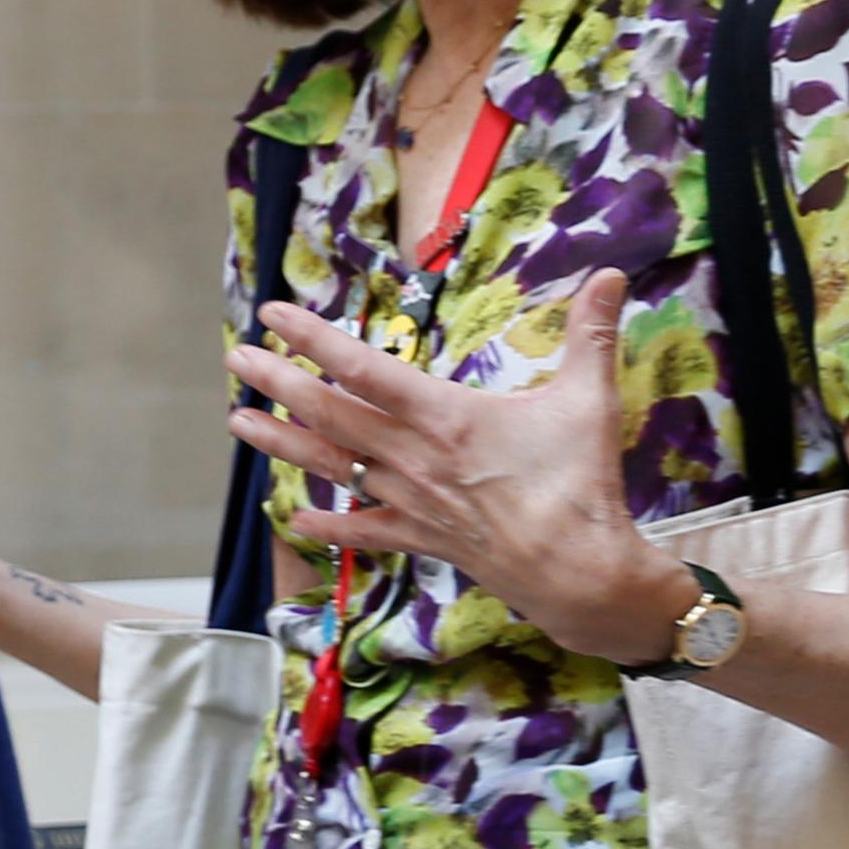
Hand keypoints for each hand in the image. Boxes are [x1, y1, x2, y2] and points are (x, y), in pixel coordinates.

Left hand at [225, 268, 691, 664]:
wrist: (584, 576)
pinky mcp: (423, 539)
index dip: (313, 337)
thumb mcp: (589, 401)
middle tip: (235, 359)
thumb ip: (592, 335)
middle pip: (331, 413)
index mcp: (443, 416)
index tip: (272, 313)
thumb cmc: (582, 485)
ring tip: (237, 423)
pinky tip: (296, 519)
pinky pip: (366, 531)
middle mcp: (413, 456)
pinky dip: (330, 525)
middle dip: (278, 383)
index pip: (362, 367)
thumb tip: (613, 272)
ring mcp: (411, 500)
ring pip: (334, 467)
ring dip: (282, 443)